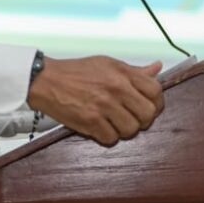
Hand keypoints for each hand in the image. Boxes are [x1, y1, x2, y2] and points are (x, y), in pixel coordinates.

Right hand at [27, 55, 163, 145]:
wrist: (47, 80)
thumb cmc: (76, 72)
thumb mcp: (107, 64)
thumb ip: (134, 71)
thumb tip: (157, 68)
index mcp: (122, 73)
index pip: (155, 90)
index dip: (157, 102)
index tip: (150, 106)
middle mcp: (116, 89)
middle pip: (148, 114)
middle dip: (143, 120)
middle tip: (133, 118)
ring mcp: (103, 106)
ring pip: (131, 129)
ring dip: (124, 129)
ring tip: (114, 122)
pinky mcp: (90, 122)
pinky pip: (111, 138)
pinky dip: (108, 136)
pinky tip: (100, 127)